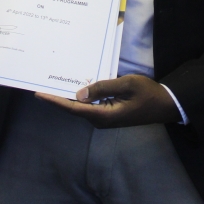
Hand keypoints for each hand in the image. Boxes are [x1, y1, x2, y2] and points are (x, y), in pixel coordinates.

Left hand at [35, 74, 181, 127]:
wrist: (165, 105)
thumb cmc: (148, 94)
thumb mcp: (127, 85)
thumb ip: (102, 88)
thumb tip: (78, 94)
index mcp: (104, 115)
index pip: (73, 108)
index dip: (55, 101)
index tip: (38, 94)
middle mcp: (100, 120)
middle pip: (74, 108)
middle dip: (58, 97)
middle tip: (41, 83)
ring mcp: (104, 119)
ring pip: (81, 107)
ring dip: (68, 96)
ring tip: (53, 82)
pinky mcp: (108, 114)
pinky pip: (90, 106)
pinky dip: (80, 97)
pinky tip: (74, 86)